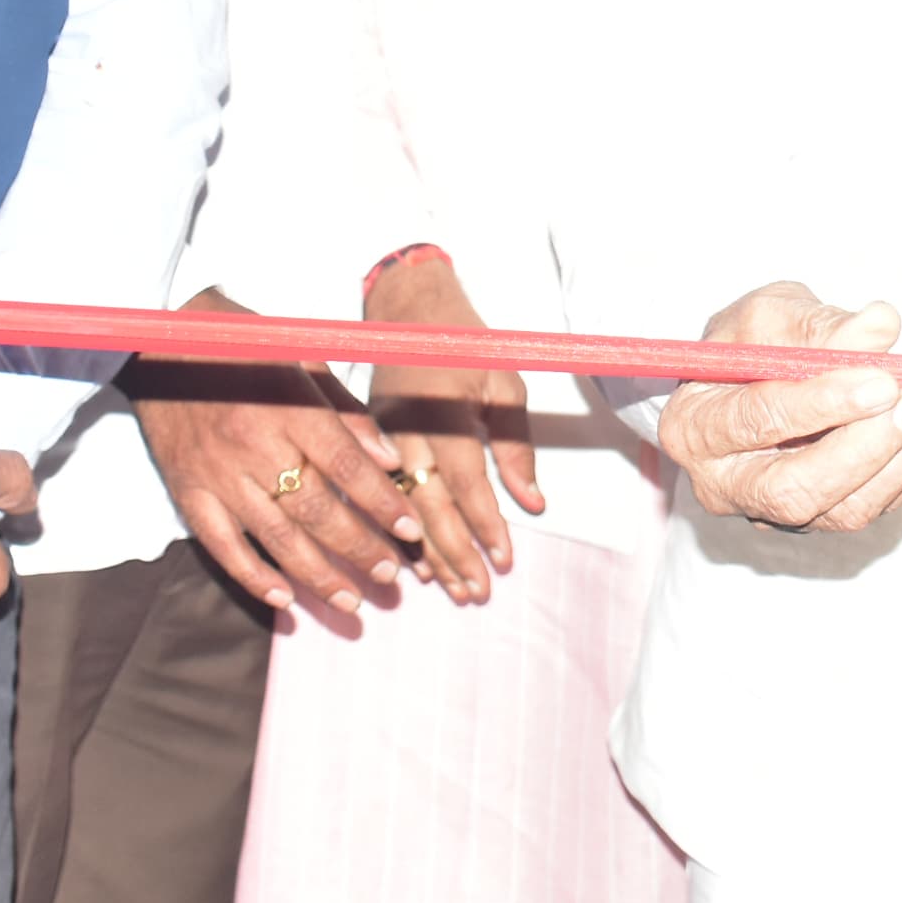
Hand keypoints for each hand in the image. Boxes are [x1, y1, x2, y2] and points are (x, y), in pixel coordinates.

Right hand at [134, 314, 419, 620]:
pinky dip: (252, 576)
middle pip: (317, 509)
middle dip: (359, 548)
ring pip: (275, 536)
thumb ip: (346, 411)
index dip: (382, 503)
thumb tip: (387, 459)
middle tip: (389, 577)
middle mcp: (255, 444)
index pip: (347, 466)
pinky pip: (221, 544)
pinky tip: (283, 599)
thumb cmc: (242, 345)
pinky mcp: (187, 489)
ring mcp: (218, 472)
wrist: (161, 340)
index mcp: (289, 406)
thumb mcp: (303, 358)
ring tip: (350, 601)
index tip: (410, 532)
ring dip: (317, 574)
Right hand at [364, 249, 537, 604]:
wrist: (409, 310)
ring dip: (430, 554)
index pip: (466, 484)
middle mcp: (406, 432)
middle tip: (479, 592)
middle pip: (431, 507)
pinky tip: (417, 564)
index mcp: (443, 413)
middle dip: (457, 554)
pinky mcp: (369, 444)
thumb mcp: (504, 382)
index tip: (504, 559)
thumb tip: (533, 502)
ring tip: (456, 589)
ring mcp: (381, 440)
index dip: (486, 525)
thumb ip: (517, 446)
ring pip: (404, 510)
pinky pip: (385, 497)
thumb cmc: (465, 342)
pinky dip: (402, 534)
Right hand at [656, 286, 901, 531]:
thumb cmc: (753, 342)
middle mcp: (725, 483)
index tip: (879, 378)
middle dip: (861, 447)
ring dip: (897, 458)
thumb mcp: (772, 314)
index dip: (820, 403)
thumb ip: (820, 324)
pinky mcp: (819, 518)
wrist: (755, 375)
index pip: (753, 423)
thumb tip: (881, 326)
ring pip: (841, 510)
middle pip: (794, 490)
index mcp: (693, 428)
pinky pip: (872, 506)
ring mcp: (772, 512)